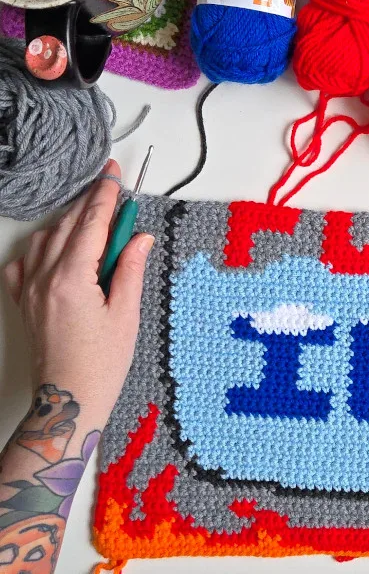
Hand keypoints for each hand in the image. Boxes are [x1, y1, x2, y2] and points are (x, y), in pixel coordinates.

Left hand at [2, 160, 152, 421]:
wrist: (68, 400)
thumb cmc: (102, 363)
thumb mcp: (126, 313)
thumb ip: (131, 269)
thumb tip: (140, 237)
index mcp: (73, 278)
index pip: (92, 222)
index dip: (106, 194)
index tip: (114, 173)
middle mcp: (45, 278)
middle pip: (69, 224)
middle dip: (90, 201)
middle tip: (110, 185)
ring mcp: (29, 289)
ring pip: (47, 238)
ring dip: (71, 222)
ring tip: (96, 219)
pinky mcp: (23, 301)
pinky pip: (26, 261)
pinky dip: (43, 246)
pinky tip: (60, 249)